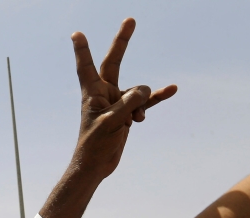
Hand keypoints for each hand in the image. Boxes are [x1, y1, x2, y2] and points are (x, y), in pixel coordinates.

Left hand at [69, 19, 176, 180]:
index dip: (82, 50)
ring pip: (137, 91)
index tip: (77, 34)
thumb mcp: (110, 122)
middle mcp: (103, 93)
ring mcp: (117, 101)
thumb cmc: (95, 144)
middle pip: (114, 62)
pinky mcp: (128, 112)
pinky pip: (147, 101)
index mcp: (92, 93)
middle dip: (122, 42)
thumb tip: (144, 89)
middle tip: (131, 19)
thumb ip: (127, 103)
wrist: (96, 165)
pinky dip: (158, 97)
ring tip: (133, 119)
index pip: (87, 66)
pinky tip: (173, 89)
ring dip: (141, 103)